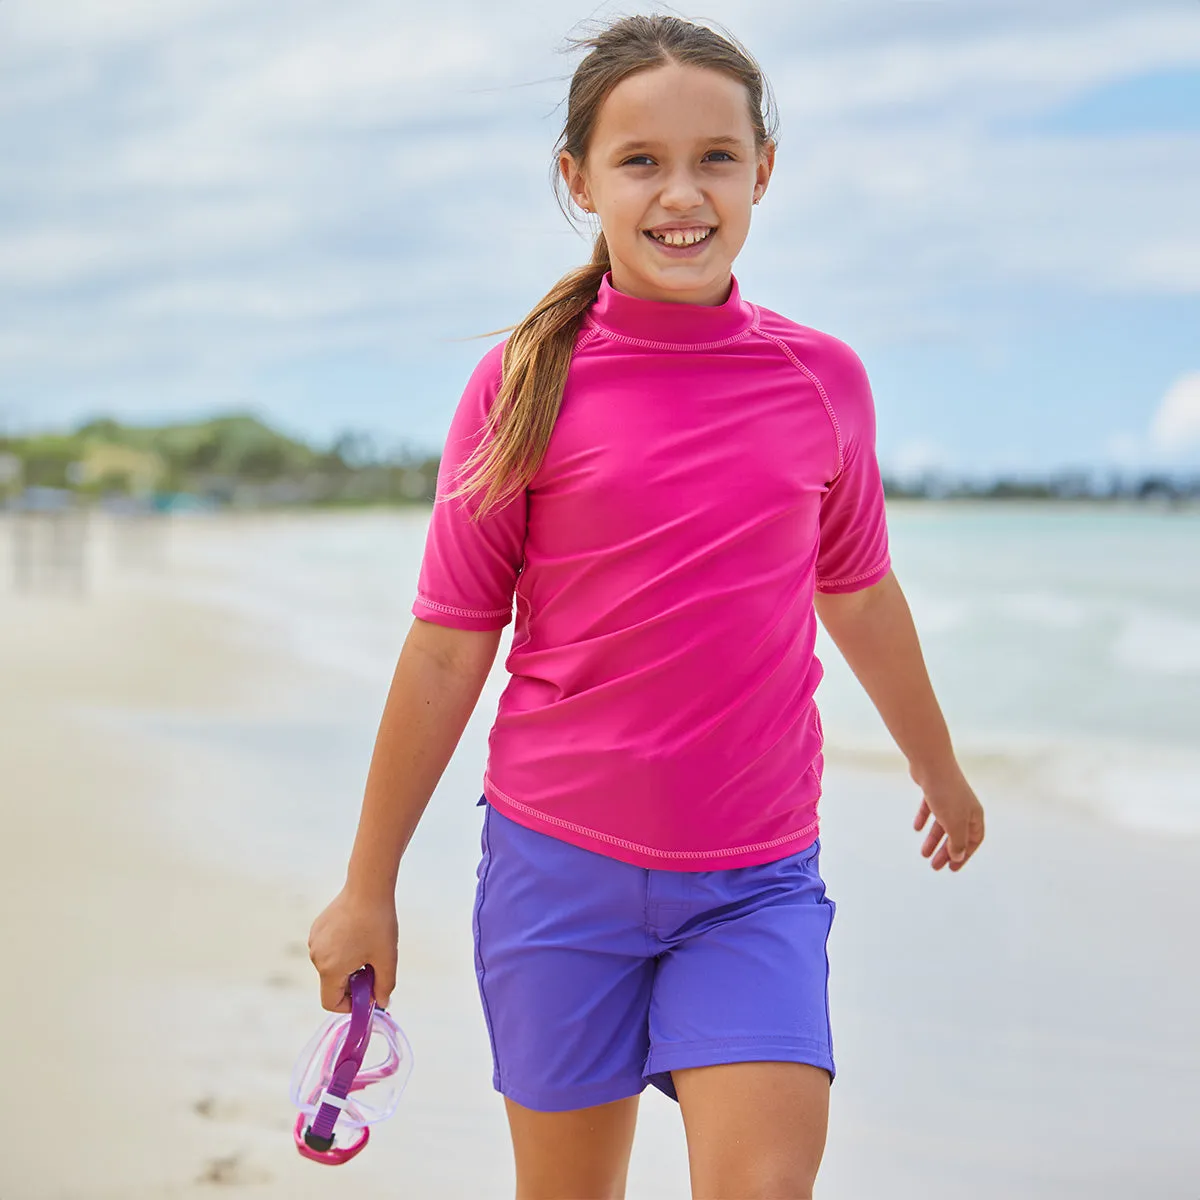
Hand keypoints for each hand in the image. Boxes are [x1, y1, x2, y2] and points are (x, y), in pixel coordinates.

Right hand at [308, 887, 398, 1011]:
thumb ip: (384, 986)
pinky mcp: (317, 928)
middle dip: (353, 983)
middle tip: (374, 968)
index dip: (349, 1006)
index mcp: (330, 968)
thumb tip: (380, 1003)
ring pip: (330, 966)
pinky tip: (358, 935)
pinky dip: (342, 951)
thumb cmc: (378, 923)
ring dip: (348, 966)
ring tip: (367, 948)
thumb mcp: (387, 959)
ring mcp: (314, 941)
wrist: (368, 888)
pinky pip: (328, 950)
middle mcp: (316, 957)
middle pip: (332, 984)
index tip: (367, 994)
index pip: (330, 1003)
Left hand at [912, 764, 984, 870]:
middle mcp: (964, 806)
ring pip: (942, 823)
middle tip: (935, 866)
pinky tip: (916, 828)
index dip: (965, 855)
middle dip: (946, 852)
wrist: (931, 763)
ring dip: (933, 839)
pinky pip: (930, 808)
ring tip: (923, 854)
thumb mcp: (954, 823)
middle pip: (956, 834)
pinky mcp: (934, 790)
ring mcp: (949, 797)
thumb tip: (958, 856)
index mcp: (974, 814)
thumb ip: (957, 842)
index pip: (974, 840)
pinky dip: (924, 818)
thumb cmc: (946, 794)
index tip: (953, 868)